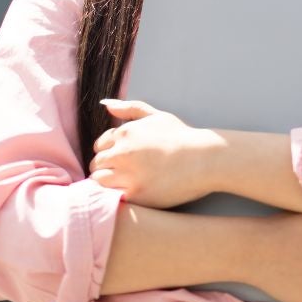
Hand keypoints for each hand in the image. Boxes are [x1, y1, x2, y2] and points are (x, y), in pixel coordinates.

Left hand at [88, 99, 221, 209]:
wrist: (204, 159)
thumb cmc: (182, 137)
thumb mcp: (157, 116)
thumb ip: (130, 108)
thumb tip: (105, 105)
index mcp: (125, 132)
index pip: (100, 144)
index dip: (110, 152)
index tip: (124, 158)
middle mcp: (122, 152)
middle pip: (97, 163)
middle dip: (106, 167)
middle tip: (125, 173)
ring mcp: (127, 174)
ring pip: (98, 181)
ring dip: (108, 182)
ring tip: (125, 184)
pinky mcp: (135, 194)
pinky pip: (111, 197)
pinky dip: (116, 195)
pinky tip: (131, 192)